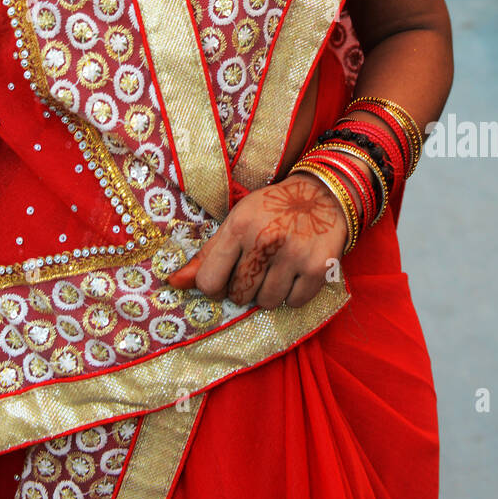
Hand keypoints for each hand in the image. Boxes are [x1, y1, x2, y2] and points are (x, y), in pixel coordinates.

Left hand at [167, 174, 347, 309]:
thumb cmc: (271, 210)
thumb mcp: (236, 221)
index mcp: (239, 226)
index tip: (225, 280)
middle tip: (257, 269)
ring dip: (269, 292)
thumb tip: (174, 283)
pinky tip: (296, 271)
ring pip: (267, 303)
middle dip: (244, 289)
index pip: (210, 281)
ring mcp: (293, 255)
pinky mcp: (318, 268)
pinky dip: (293, 294)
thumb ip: (207, 255)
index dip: (215, 287)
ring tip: (277, 269)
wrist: (323, 196)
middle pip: (239, 295)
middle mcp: (265, 240)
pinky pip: (294, 303)